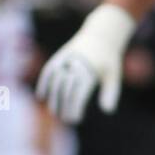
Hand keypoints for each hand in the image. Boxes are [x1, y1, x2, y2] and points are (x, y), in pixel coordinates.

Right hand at [36, 3, 136, 122]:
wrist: (100, 34)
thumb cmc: (108, 58)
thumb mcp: (114, 74)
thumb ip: (111, 93)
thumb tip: (107, 111)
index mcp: (90, 69)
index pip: (79, 93)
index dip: (75, 107)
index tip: (75, 119)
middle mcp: (76, 64)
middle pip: (66, 89)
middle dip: (64, 106)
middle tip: (65, 120)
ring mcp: (66, 59)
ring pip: (55, 81)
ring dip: (53, 98)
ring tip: (54, 112)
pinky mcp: (59, 56)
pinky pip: (48, 71)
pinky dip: (43, 83)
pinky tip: (41, 96)